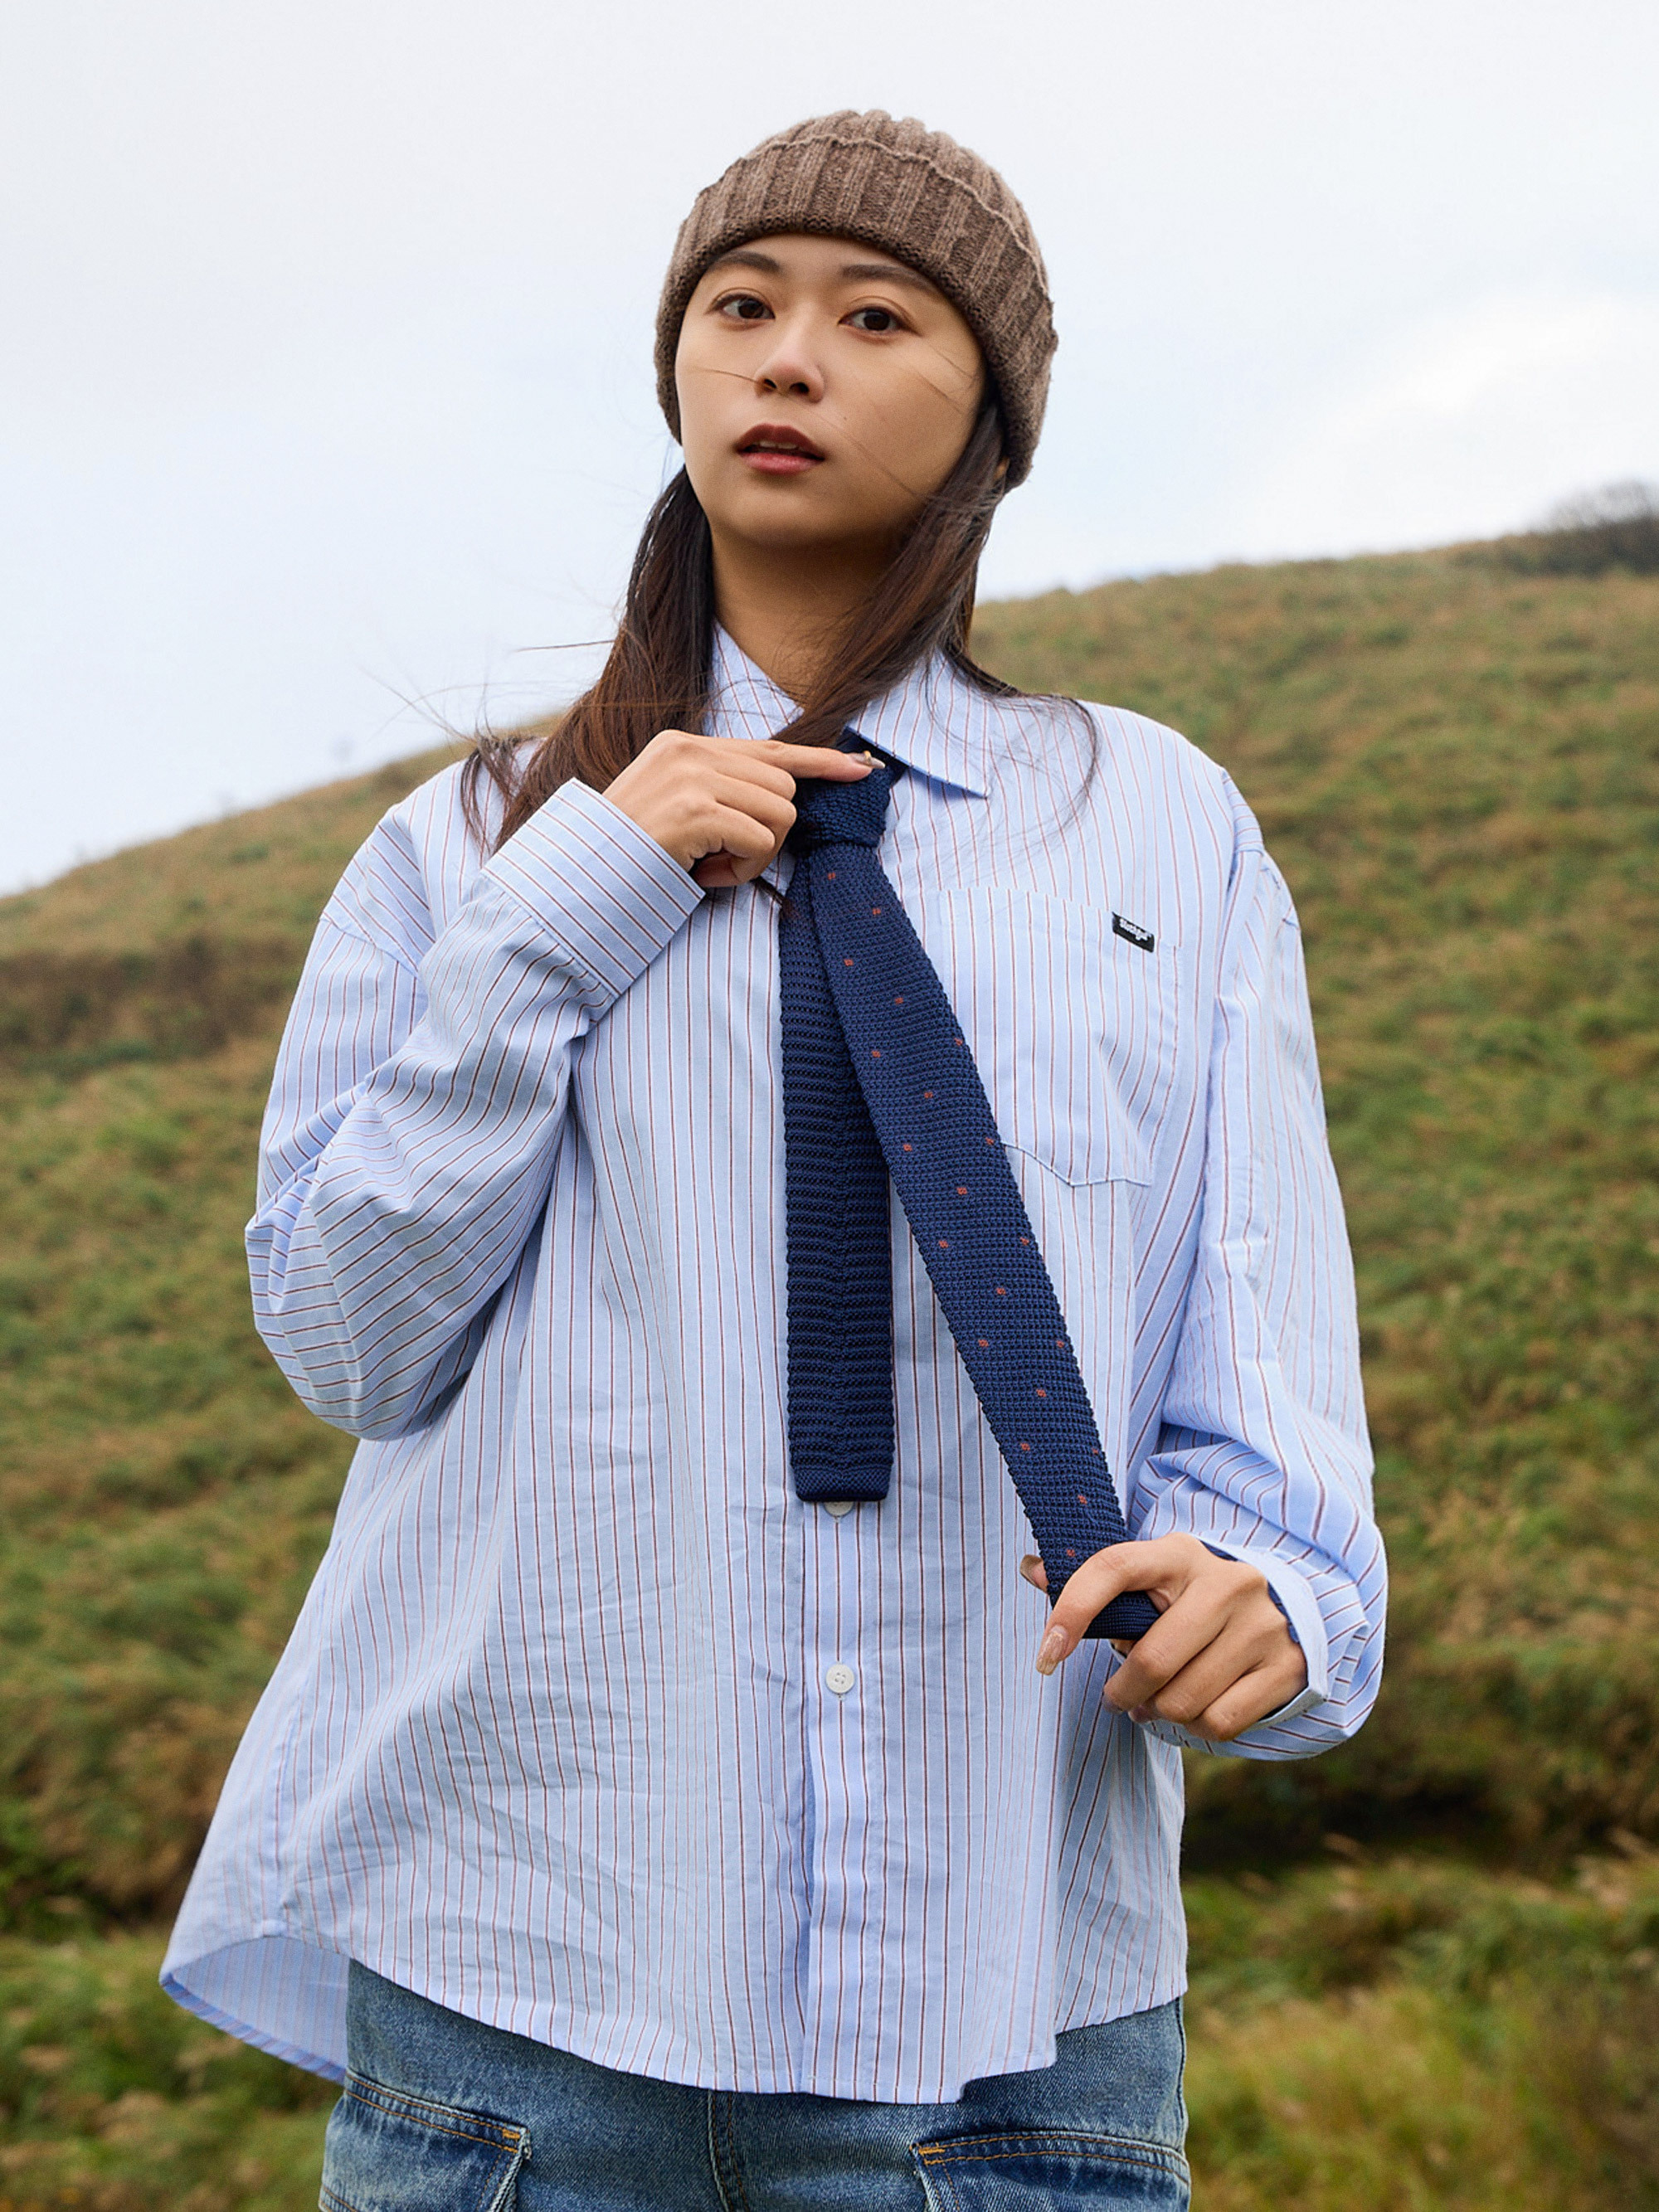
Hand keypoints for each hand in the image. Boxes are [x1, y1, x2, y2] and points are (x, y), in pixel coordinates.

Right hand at [604, 730, 872, 888]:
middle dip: (767, 834)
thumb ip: (718, 791)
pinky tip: (704, 875)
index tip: (862, 769)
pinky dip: (742, 869)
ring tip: (709, 866)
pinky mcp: (695, 810)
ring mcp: (692, 778)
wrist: (581, 875)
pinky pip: (760, 840)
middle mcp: (690, 752)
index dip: (820, 762)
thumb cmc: (630, 853)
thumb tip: (782, 799)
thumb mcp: (673, 806)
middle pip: (783, 789)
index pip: (771, 749)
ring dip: (756, 855)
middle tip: (721, 859)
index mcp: (685, 745)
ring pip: (781, 814)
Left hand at [1018, 1534, 1306, 1741]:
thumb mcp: (1153, 1578)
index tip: (1047, 1655)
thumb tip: (1030, 1569)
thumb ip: (1096, 1581)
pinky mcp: (1285, 1668)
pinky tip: (1189, 1712)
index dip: (1073, 1610)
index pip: (1113, 1568)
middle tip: (1116, 1698)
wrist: (1286, 1605)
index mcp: (1180, 1553)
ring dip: (1156, 1712)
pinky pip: (1219, 1722)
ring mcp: (1262, 1626)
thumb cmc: (1193, 1596)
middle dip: (1122, 1691)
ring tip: (1152, 1704)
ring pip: (1183, 1699)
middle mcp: (1227, 1583)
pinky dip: (1193, 1728)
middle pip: (1152, 1660)